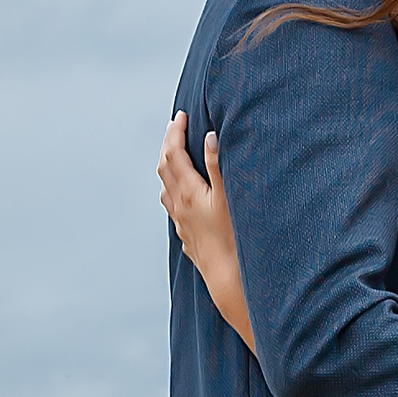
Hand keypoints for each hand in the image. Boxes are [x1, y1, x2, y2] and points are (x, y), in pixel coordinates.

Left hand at [160, 113, 255, 347]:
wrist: (227, 279)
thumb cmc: (233, 239)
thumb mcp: (229, 198)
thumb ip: (218, 166)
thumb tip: (211, 137)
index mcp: (188, 192)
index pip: (173, 154)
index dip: (175, 132)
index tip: (181, 116)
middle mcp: (178, 205)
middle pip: (164, 168)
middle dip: (168, 145)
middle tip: (176, 128)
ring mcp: (180, 222)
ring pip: (165, 187)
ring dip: (167, 166)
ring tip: (175, 155)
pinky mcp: (186, 235)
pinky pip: (171, 205)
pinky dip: (172, 188)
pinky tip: (181, 193)